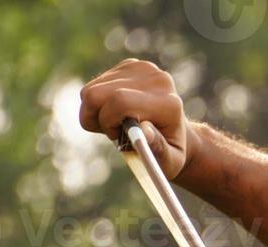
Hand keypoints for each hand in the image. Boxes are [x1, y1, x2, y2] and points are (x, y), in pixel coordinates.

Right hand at [79, 59, 194, 179]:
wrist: (177, 133)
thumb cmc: (171, 152)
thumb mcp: (170, 161)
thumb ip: (159, 148)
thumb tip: (144, 130)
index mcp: (169, 104)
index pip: (120, 101)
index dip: (108, 122)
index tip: (118, 137)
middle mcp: (157, 80)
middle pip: (97, 94)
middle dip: (97, 119)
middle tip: (114, 133)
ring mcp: (143, 69)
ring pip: (91, 90)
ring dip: (95, 114)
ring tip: (116, 125)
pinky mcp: (130, 65)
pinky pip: (94, 85)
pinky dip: (97, 104)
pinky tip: (116, 113)